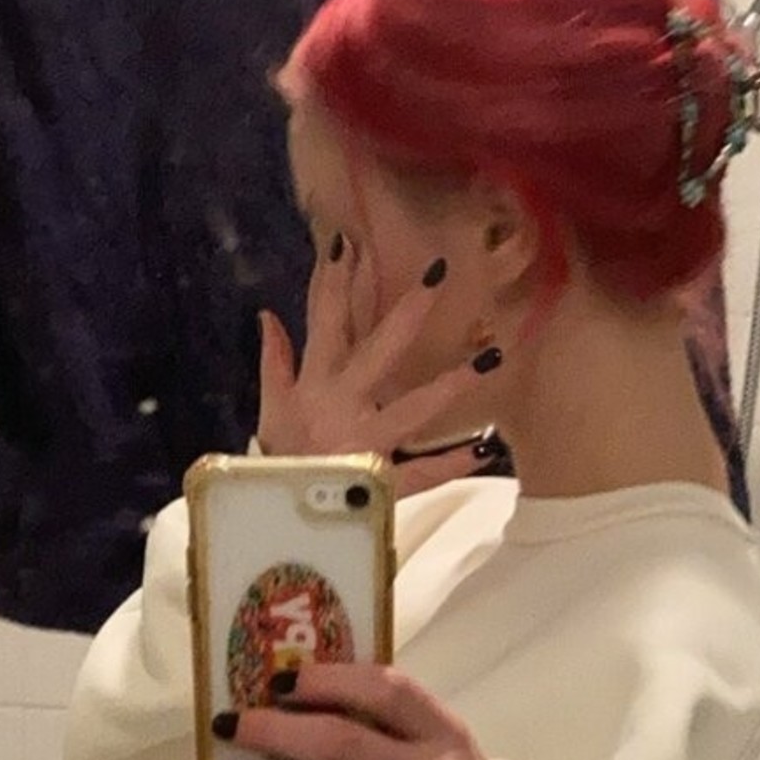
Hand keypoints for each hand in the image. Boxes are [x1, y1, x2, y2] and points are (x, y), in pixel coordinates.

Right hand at [257, 241, 503, 497]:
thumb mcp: (271, 409)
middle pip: (379, 351)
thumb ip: (274, 361)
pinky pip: (421, 472)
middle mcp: (343, 406)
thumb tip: (268, 315)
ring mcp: (365, 442)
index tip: (350, 243)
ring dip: (451, 384)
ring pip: (413, 408)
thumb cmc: (279, 460)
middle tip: (439, 275)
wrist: (277, 516)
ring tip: (491, 358)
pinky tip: (484, 450)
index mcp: (316, 386)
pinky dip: (450, 464)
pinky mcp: (381, 480)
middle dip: (407, 313)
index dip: (334, 284)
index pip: (324, 324)